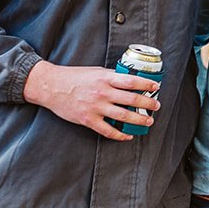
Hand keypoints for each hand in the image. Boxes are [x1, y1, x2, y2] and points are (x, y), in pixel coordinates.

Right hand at [21, 60, 159, 140]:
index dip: (146, 84)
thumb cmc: (74, 77)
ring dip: (138, 120)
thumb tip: (129, 80)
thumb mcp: (96, 71)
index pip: (132, 81)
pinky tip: (127, 136)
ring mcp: (95, 107)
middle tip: (157, 106)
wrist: (52, 86)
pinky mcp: (88, 120)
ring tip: (148, 121)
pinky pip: (107, 130)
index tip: (156, 87)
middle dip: (147, 104)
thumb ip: (111, 77)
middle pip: (131, 99)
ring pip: (123, 116)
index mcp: (105, 78)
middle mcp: (102, 93)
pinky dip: (119, 135)